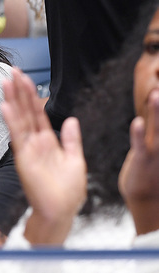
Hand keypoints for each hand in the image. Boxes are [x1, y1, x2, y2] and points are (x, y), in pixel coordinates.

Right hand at [1, 68, 86, 244]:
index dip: (32, 95)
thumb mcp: (76, 161)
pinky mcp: (23, 157)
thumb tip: (72, 120)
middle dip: (19, 91)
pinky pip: (17, 135)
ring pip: (19, 119)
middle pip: (25, 111)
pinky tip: (6, 106)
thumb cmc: (67, 192)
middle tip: (13, 72)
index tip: (25, 79)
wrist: (61, 211)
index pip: (38, 112)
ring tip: (7, 82)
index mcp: (48, 141)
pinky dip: (12, 121)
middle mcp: (35, 142)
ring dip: (12, 100)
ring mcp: (28, 148)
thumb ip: (72, 140)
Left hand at [119, 90, 158, 234]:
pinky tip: (137, 122)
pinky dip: (138, 134)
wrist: (149, 198)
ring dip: (158, 112)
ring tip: (156, 94)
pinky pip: (141, 145)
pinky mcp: (143, 160)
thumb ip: (157, 128)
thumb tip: (157, 106)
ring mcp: (157, 152)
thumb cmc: (154, 171)